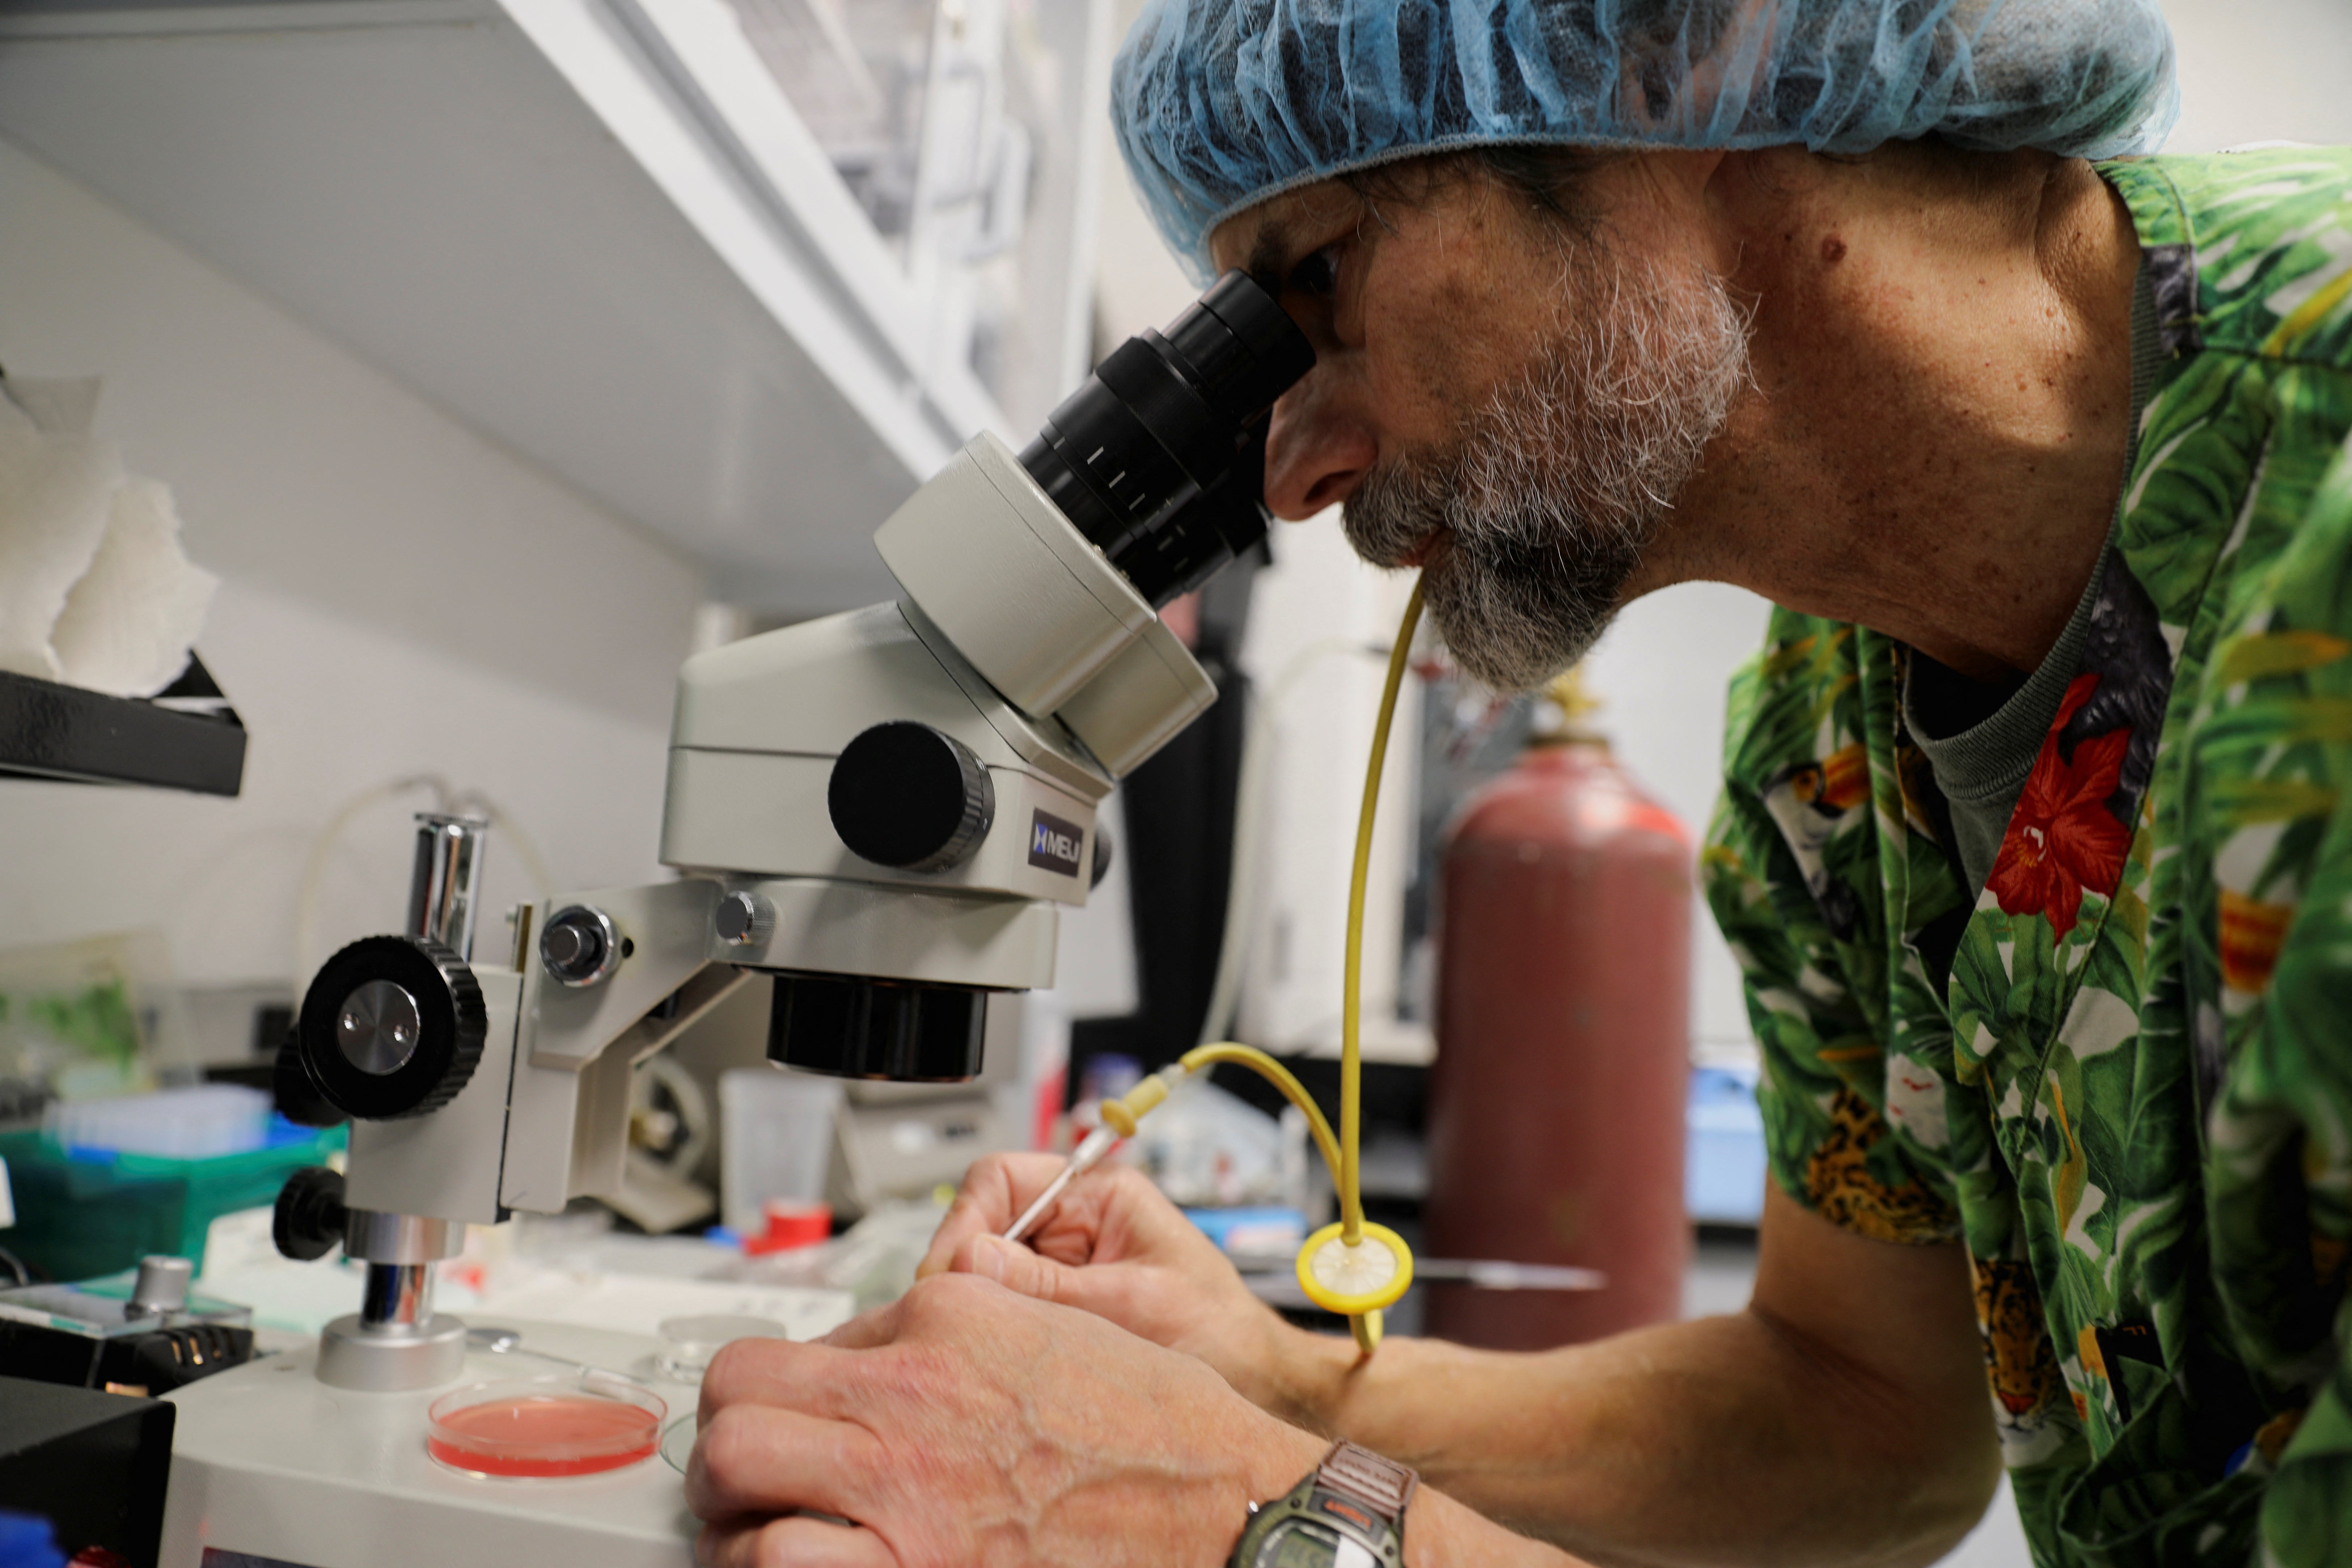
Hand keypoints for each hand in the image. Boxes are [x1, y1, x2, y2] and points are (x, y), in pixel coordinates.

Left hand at [688, 1271, 1324, 1566]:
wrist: (1227, 1515)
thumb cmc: (1163, 1438)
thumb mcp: (1058, 1336)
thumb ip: (954, 1336)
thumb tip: (871, 1358)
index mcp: (949, 1320)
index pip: (804, 1340)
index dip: (796, 1391)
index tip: (805, 1422)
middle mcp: (910, 1390)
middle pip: (738, 1393)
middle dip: (732, 1436)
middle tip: (752, 1472)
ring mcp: (903, 1486)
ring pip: (732, 1472)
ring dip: (735, 1510)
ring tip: (761, 1531)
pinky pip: (774, 1564)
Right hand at [917, 1153, 1309, 1415]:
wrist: (1253, 1380)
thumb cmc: (1217, 1330)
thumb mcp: (1132, 1303)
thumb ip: (1049, 1286)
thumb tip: (970, 1259)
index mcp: (1100, 1194)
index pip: (1002, 1179)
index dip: (966, 1219)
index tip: (952, 1270)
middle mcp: (1074, 1221)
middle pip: (983, 1223)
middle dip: (964, 1267)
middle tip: (954, 1317)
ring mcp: (1062, 1264)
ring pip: (986, 1269)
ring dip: (978, 1301)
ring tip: (980, 1342)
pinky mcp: (1057, 1304)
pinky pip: (1005, 1305)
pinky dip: (994, 1327)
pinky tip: (998, 1355)